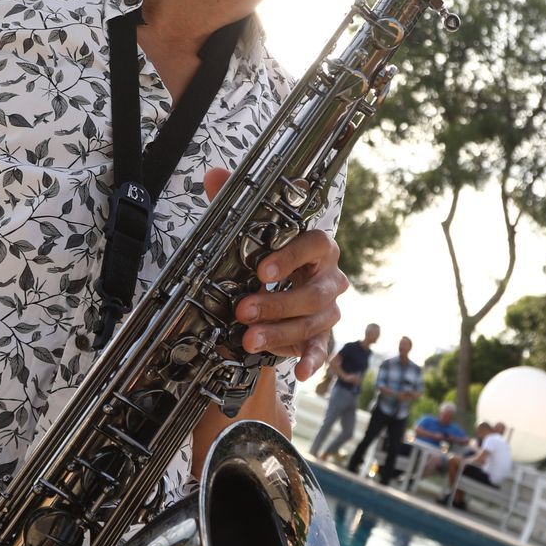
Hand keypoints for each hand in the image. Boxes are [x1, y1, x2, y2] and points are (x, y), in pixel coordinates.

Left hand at [204, 167, 349, 379]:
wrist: (277, 290)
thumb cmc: (267, 257)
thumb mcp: (249, 231)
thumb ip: (236, 202)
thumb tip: (214, 175)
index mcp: (318, 247)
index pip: (316, 244)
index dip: (291, 256)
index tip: (261, 270)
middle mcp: (330, 277)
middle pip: (313, 291)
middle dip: (277, 303)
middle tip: (242, 310)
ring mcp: (329, 309)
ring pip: (314, 321)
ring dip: (281, 331)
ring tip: (249, 340)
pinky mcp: (323, 336)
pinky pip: (322, 349)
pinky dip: (311, 360)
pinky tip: (297, 371)